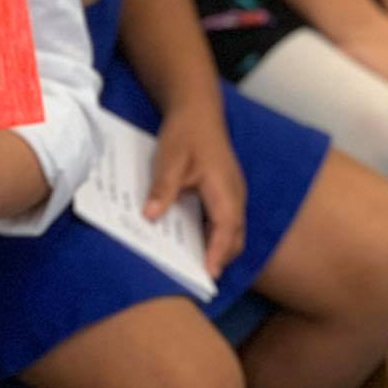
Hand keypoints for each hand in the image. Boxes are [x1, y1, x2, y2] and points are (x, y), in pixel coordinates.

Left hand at [146, 103, 245, 278]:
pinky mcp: (227, 191)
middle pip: (234, 238)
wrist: (197, 109)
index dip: (217, 254)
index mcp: (225, 191)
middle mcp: (235, 196)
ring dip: (217, 247)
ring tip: (192, 264)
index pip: (226, 231)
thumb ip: (163, 188)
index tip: (208, 275)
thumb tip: (151, 215)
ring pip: (232, 231)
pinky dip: (213, 234)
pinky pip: (225, 220)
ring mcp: (233, 194)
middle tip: (196, 278)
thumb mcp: (170, 160)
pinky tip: (191, 237)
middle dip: (220, 258)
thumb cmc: (186, 133)